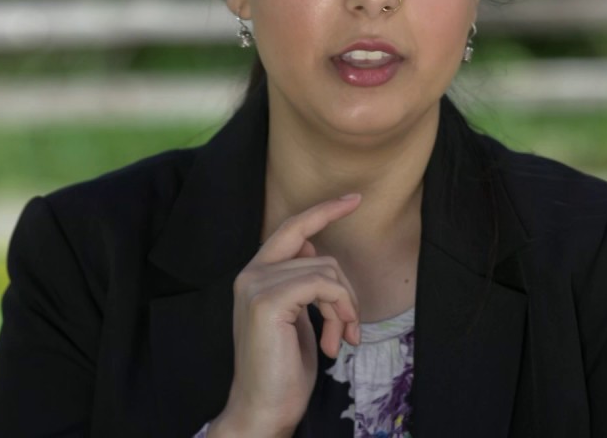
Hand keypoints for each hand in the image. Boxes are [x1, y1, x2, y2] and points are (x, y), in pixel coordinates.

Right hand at [211, 194, 362, 437]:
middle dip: (346, 292)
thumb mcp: (298, 317)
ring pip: (327, 272)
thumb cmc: (284, 368)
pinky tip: (334, 341)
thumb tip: (316, 249)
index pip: (293, 229)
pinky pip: (322, 285)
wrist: (264, 408)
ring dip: (344, 309)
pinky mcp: (267, 301)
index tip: (355, 198)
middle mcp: (251, 274)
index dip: (324, 210)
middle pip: (322, 256)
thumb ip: (303, 282)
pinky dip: (339, 310)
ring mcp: (256, 285)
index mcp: (257, 275)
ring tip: (340, 340)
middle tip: (350, 328)